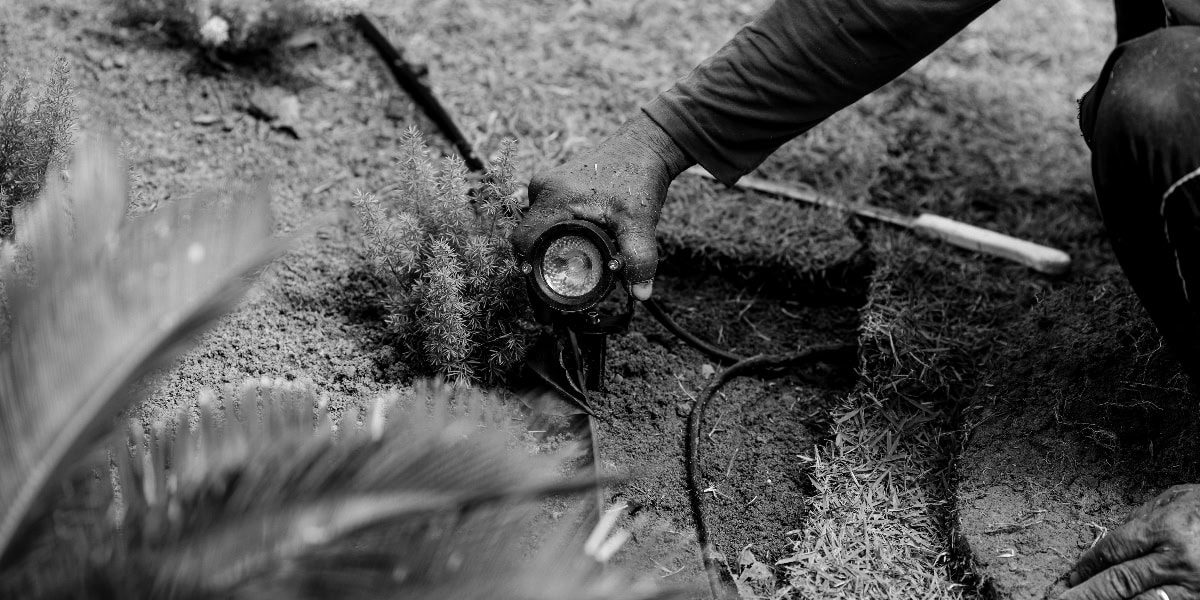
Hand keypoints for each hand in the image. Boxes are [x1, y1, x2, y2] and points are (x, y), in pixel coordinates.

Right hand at [512, 112, 691, 300]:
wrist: (643, 145)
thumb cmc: (638, 177)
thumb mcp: (639, 220)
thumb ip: (639, 257)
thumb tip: (641, 295)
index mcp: (555, 197)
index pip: (525, 241)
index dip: (530, 271)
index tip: (544, 298)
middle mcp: (543, 190)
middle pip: (527, 239)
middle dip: (537, 271)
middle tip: (550, 305)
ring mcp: (546, 187)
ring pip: (535, 231)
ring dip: (543, 256)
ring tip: (558, 285)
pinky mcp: (554, 188)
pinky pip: (545, 220)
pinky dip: (552, 240)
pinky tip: (565, 258)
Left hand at [1062, 484, 1199, 599]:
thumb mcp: (1174, 501)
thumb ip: (1140, 520)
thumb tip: (1108, 540)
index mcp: (1165, 528)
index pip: (1115, 549)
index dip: (1089, 564)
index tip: (1072, 575)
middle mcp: (1176, 559)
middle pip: (1121, 581)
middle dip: (1089, 593)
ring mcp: (1191, 584)